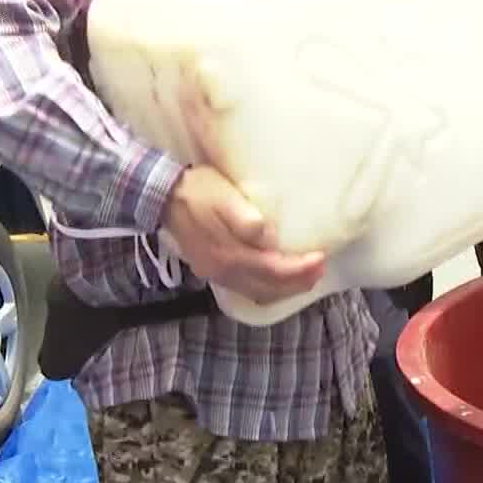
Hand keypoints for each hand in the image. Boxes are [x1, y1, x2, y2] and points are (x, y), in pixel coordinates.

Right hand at [161, 166, 328, 304]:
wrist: (162, 195)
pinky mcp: (211, 269)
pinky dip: (267, 286)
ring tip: (306, 276)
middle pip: (267, 288)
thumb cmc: (198, 191)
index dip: (299, 269)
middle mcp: (223, 271)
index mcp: (228, 255)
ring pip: (257, 292)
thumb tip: (266, 236)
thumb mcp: (223, 197)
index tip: (320, 258)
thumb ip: (243, 219)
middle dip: (297, 282)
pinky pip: (245, 287)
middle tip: (320, 270)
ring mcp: (215, 273)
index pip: (272, 271)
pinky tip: (277, 278)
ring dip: (284, 288)